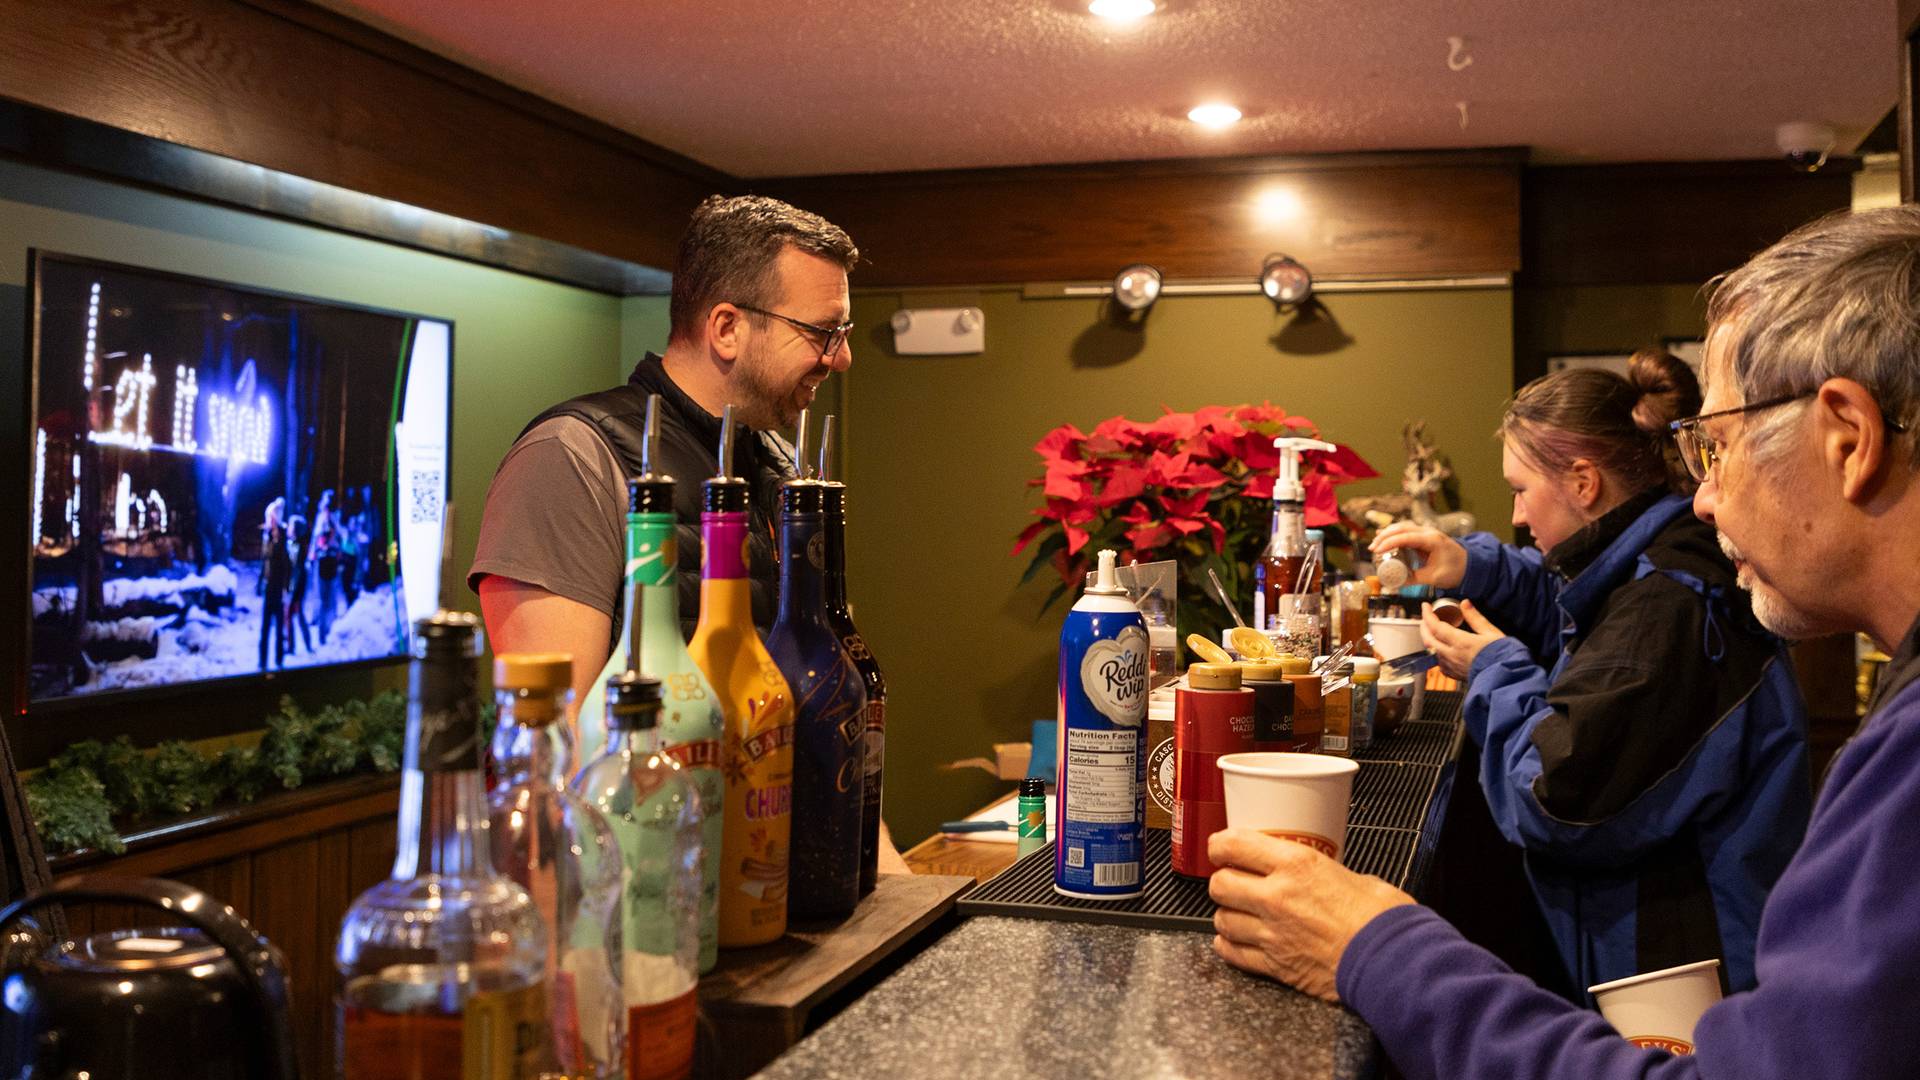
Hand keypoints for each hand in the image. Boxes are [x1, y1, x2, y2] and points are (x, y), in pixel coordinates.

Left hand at [1208, 828, 1413, 1001]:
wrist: (1393, 963)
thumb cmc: (1383, 919)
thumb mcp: (1353, 875)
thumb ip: (1322, 872)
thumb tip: (1315, 874)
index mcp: (1296, 865)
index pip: (1234, 845)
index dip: (1219, 845)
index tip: (1220, 847)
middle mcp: (1276, 896)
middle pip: (1220, 884)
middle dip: (1223, 881)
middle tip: (1233, 880)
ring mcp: (1272, 933)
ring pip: (1222, 920)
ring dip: (1227, 914)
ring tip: (1238, 912)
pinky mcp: (1275, 965)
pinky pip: (1233, 953)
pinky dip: (1229, 946)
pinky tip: (1235, 941)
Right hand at [1368, 523, 1467, 589]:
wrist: (1470, 565)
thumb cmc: (1455, 570)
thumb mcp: (1433, 578)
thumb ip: (1413, 579)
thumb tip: (1394, 583)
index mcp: (1432, 540)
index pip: (1406, 537)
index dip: (1389, 543)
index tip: (1377, 550)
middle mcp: (1428, 532)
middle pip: (1402, 528)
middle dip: (1384, 537)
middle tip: (1372, 548)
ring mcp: (1427, 532)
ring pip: (1403, 527)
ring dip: (1388, 533)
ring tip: (1375, 544)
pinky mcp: (1424, 536)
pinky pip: (1407, 531)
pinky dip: (1394, 534)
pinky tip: (1384, 538)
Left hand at [1421, 599, 1504, 678]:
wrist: (1507, 678)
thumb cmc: (1503, 656)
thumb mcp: (1491, 632)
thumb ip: (1475, 618)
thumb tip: (1465, 604)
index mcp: (1460, 642)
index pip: (1436, 626)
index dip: (1428, 615)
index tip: (1426, 606)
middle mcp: (1452, 655)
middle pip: (1428, 639)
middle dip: (1424, 626)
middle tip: (1426, 617)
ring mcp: (1452, 666)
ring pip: (1432, 651)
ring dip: (1429, 639)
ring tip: (1432, 631)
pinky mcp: (1455, 675)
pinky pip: (1439, 663)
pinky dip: (1436, 653)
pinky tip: (1441, 650)